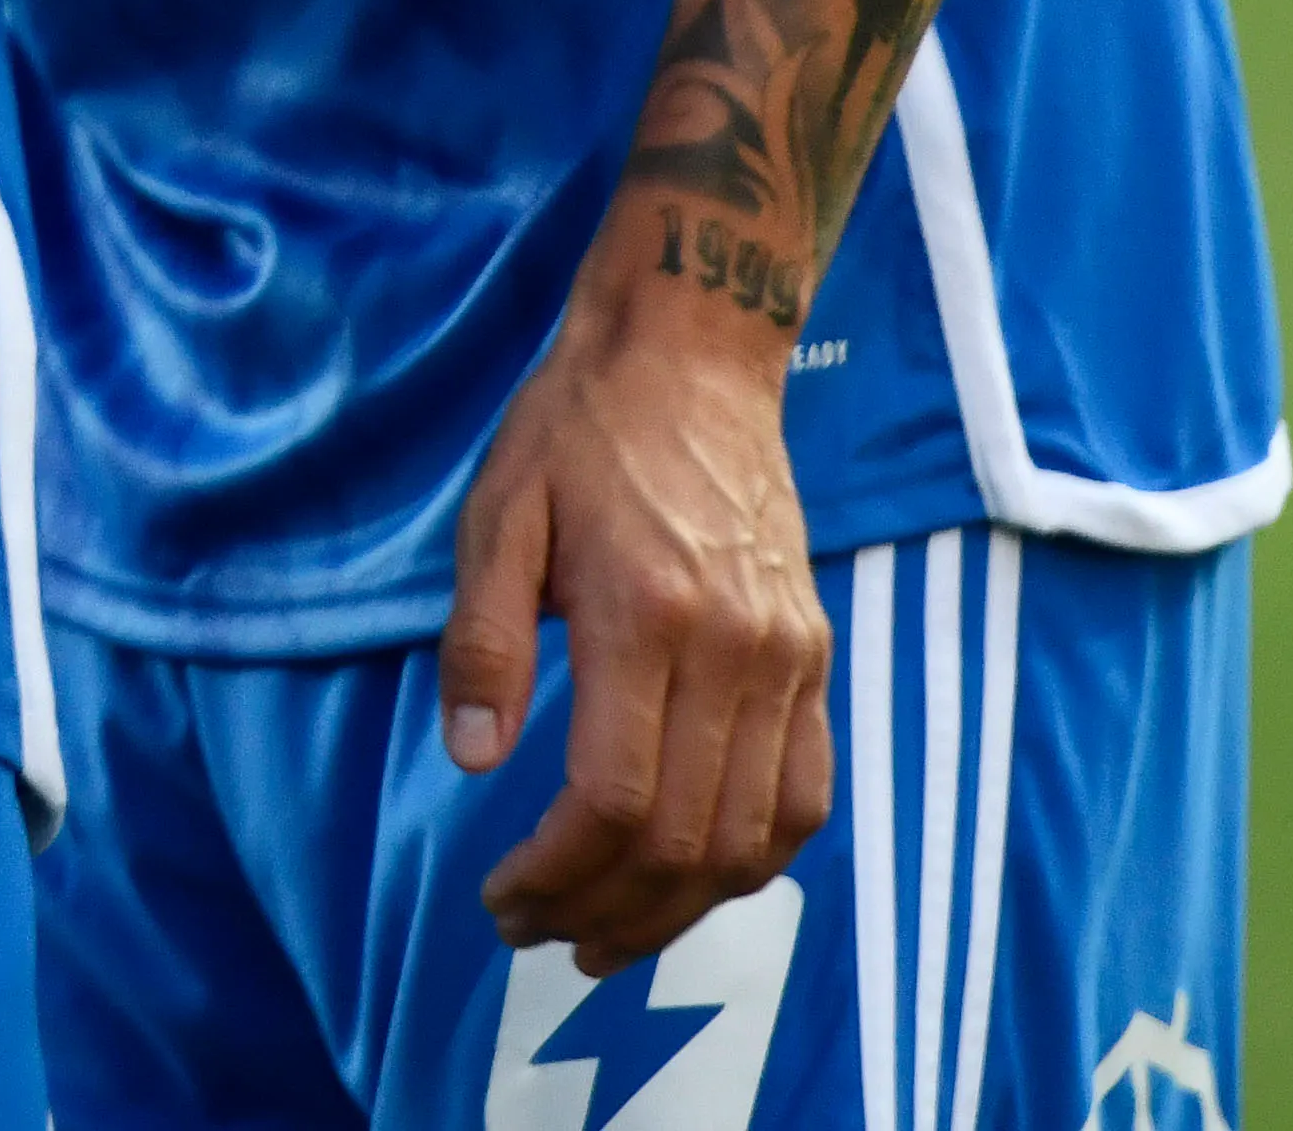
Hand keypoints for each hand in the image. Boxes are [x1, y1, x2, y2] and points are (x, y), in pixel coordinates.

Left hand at [445, 290, 835, 962]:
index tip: (501, 897)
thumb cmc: (577, 431)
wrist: (693, 357)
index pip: (612, 800)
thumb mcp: (498, 515)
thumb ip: (483, 643)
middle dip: (603, 911)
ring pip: (752, 839)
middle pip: (684, 839)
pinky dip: (752, 862)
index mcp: (647, 616)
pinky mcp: (817, 658)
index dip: (555, 873)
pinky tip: (691, 883)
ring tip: (603, 936)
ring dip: (677, 911)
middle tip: (536, 934)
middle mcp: (735, 650)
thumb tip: (475, 762)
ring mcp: (790, 659)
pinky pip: (806, 797)